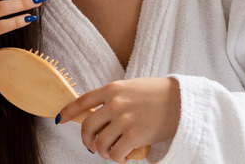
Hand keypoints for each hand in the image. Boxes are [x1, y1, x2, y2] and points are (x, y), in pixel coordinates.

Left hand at [57, 77, 180, 162]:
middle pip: (87, 126)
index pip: (82, 101)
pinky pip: (116, 153)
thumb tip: (97, 114)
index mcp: (113, 88)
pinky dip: (118, 158)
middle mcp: (115, 103)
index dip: (68, 112)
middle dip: (87, 140)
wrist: (183, 101)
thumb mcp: (132, 88)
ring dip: (104, 152)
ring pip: (100, 143)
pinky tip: (125, 156)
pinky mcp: (135, 135)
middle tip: (92, 146)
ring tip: (112, 152)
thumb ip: (114, 98)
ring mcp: (124, 119)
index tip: (60, 119)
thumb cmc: (159, 94)